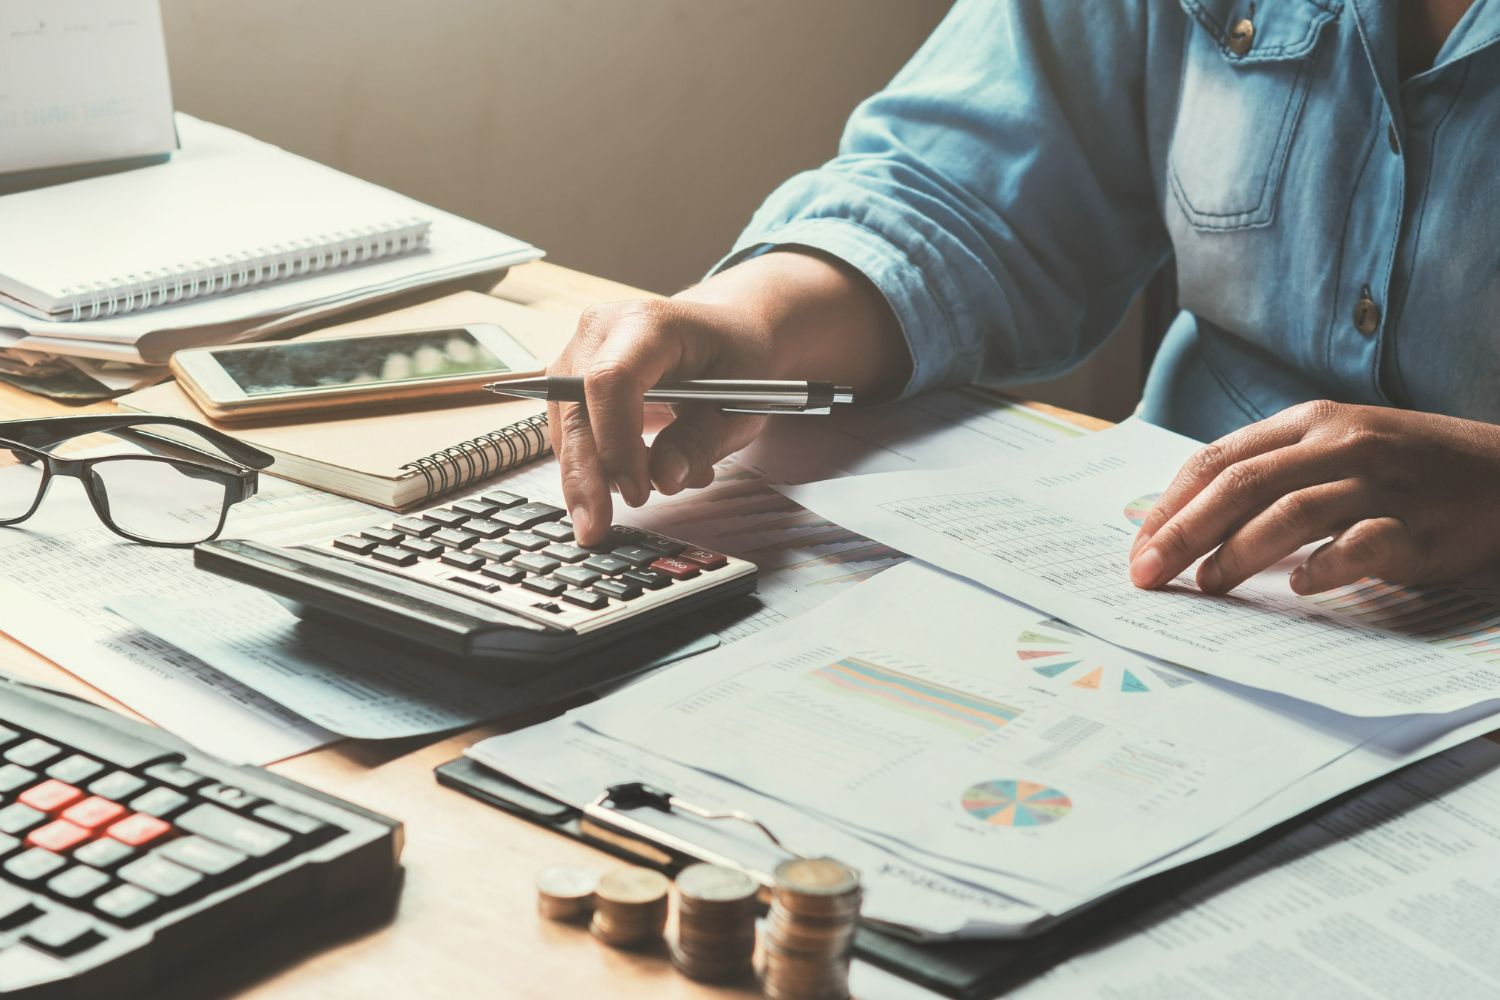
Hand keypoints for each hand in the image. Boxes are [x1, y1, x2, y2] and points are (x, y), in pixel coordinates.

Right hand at [548, 295, 776, 545]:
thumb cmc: (737, 360)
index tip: (638, 490)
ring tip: (648, 491)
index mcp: (648, 322)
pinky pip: (571, 433)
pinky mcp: (571, 382)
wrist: (726, 332)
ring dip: (594, 475)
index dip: (617, 440)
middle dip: (585, 476)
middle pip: (575, 408)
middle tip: (597, 529)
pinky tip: (636, 477)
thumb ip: (702, 441)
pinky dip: (597, 467)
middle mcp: (602, 330)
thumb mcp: (740, 402)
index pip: (611, 380)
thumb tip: (664, 480)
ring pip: (566, 428)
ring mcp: (579, 353)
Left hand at [1128, 401, 1499, 594]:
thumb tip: (1188, 525)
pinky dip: (1322, 566)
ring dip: (1237, 553)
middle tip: (1145, 574)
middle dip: (1183, 532)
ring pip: (1290, 511)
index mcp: (1308, 422)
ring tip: (1207, 585)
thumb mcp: (1333, 450)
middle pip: (1240, 484)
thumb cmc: (1404, 469)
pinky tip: (1296, 586)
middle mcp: (1339, 443)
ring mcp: (1379, 483)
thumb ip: (1270, 475)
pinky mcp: (1418, 526)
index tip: (1138, 546)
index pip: (1217, 459)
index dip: (1171, 505)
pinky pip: (1360, 544)